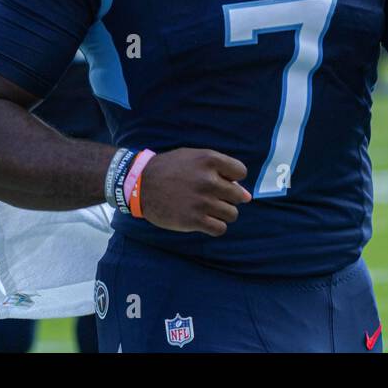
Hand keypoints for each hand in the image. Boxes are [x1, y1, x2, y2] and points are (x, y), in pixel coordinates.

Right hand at [138, 148, 252, 236]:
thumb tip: (247, 195)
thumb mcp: (194, 158)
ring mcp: (202, 202)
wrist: (139, 184)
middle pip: (238, 196)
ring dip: (222, 213)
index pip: (241, 172)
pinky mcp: (194, 221)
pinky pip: (220, 229)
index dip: (232, 178)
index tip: (218, 180)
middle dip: (228, 198)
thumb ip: (220, 171)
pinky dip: (215, 226)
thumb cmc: (170, 169)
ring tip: (207, 209)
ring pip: (232, 214)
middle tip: (211, 197)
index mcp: (209, 160)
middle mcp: (208, 180)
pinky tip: (204, 220)